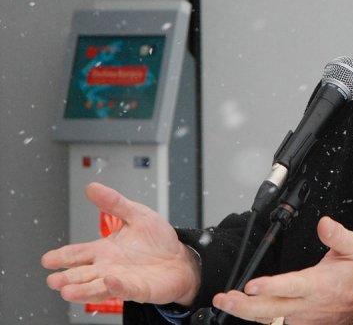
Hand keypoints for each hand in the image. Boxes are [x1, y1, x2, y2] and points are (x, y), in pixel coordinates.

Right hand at [41, 182, 200, 305]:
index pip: (77, 253)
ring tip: (68, 290)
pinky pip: (126, 289)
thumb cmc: (158, 240)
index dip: (62, 256)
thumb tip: (92, 187)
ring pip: (97, 287)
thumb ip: (114, 203)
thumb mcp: (137, 214)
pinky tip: (109, 281)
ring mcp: (122, 280)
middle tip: (53, 280)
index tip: (47, 259)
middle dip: (67, 278)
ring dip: (83, 289)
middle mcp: (108, 267)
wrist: (181, 258)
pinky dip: (116, 286)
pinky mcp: (139, 289)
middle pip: (82, 274)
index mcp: (104, 250)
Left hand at [214, 216, 352, 324]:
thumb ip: (339, 236)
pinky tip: (240, 310)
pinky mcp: (295, 324)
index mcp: (317, 284)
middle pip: (271, 308)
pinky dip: (256, 318)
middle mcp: (305, 304)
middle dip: (244, 306)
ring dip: (244, 311)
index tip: (251, 286)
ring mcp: (299, 318)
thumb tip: (324, 223)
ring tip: (224, 302)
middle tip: (223, 299)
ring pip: (268, 318)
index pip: (291, 286)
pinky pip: (273, 323)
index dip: (271, 287)